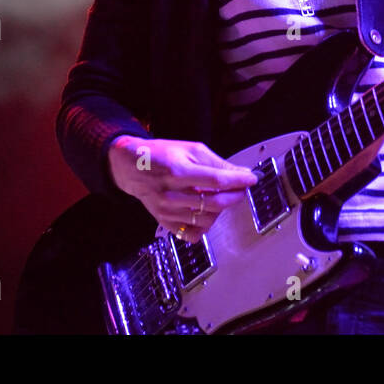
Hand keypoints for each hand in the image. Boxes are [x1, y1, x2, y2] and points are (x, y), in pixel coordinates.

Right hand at [107, 136, 257, 242]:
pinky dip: (205, 226)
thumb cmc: (162, 155)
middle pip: (214, 202)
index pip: (216, 180)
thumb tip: (241, 173)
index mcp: (177, 171)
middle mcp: (171, 193)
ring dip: (222, 210)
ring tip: (222, 197)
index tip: (251, 178)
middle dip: (235, 196)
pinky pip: (192, 233)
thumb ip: (217, 163)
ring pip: (206, 219)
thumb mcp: (190, 149)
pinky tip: (206, 212)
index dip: (238, 180)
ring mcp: (167, 211)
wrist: (132, 167)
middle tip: (242, 188)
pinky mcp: (165, 222)